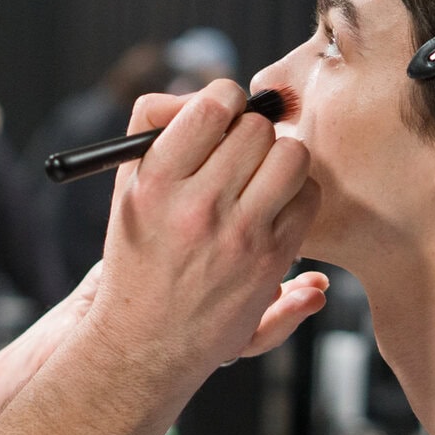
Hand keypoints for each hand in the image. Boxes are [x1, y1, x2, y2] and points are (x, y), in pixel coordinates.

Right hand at [89, 80, 319, 374]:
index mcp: (156, 182)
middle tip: (242, 150)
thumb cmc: (138, 255)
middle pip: (257, 128)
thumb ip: (155, 128)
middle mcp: (197, 207)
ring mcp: (238, 236)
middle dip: (252, 131)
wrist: (145, 340)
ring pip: (291, 156)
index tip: (225, 111)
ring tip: (262, 175)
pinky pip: (308, 198)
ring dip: (281, 157)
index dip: (227, 97)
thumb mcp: (126, 188)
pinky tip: (274, 207)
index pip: (213, 105)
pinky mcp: (270, 260)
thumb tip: (205, 95)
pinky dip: (298, 194)